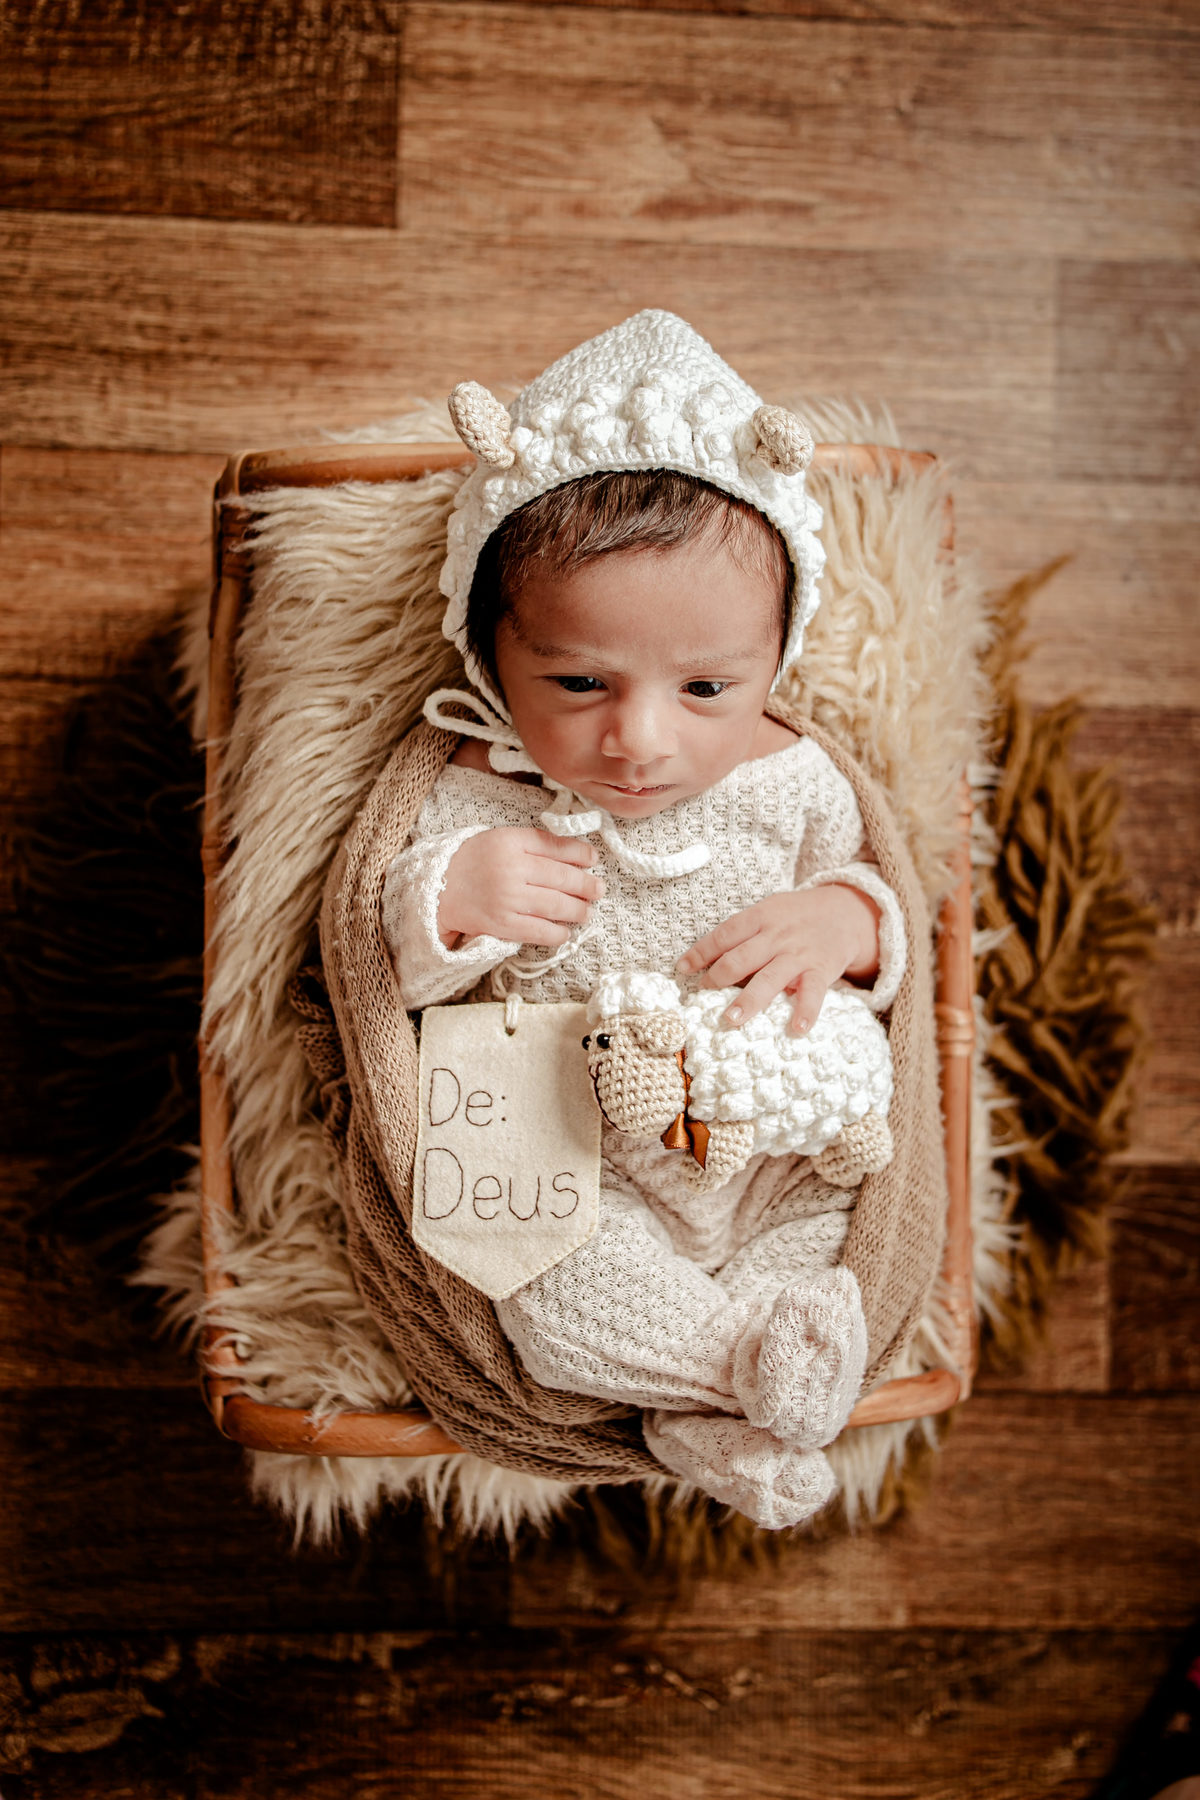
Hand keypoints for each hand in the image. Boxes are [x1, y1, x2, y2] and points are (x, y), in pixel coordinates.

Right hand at [439, 828, 604, 948]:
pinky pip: (539, 930)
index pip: (554, 846)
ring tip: (586, 912)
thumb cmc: (473, 863)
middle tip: (598, 890)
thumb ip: (533, 844)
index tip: (593, 860)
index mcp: (510, 842)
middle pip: (561, 878)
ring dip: (577, 910)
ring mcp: (507, 898)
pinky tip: (565, 931)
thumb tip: (576, 855)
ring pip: (555, 905)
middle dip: (586, 886)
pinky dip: (558, 933)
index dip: (580, 854)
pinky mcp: (502, 924)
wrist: (437, 889)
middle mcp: (510, 868)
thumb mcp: (500, 840)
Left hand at [675, 886, 880, 1034]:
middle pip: (741, 958)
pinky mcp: (820, 970)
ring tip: (731, 1019)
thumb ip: (744, 933)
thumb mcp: (769, 912)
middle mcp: (777, 936)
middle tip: (702, 995)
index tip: (682, 968)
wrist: (845, 912)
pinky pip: (812, 993)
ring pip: (770, 978)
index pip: (724, 934)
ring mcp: (798, 954)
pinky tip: (796, 1029)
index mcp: (760, 917)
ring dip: (750, 1000)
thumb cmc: (796, 917)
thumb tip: (708, 960)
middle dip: (718, 977)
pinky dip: (805, 1011)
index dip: (701, 952)